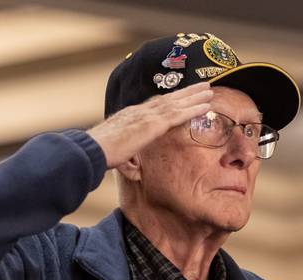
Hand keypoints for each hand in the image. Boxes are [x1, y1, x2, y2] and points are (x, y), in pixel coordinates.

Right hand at [88, 82, 212, 167]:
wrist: (92, 150)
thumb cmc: (100, 154)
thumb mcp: (117, 153)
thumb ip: (129, 158)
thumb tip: (134, 169)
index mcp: (131, 116)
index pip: (155, 105)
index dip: (171, 99)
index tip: (183, 96)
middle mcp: (140, 111)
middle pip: (169, 99)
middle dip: (187, 92)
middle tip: (203, 86)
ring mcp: (147, 116)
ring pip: (177, 103)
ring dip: (194, 96)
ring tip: (209, 91)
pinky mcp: (152, 125)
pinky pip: (178, 114)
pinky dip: (193, 108)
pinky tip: (206, 106)